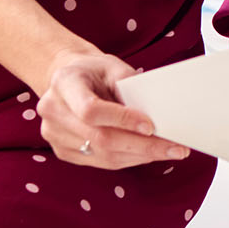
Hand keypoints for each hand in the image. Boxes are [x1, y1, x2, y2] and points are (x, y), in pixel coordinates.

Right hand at [36, 48, 190, 168]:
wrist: (68, 79)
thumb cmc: (94, 71)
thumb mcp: (112, 65)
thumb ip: (130, 86)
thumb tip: (157, 115)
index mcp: (64, 83)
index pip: (91, 110)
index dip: (122, 119)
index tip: (151, 126)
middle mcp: (53, 111)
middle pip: (100, 138)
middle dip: (142, 146)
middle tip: (175, 148)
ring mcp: (54, 135)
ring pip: (103, 155)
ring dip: (140, 155)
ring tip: (168, 151)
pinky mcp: (63, 151)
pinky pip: (100, 162)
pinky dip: (128, 158)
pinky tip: (147, 153)